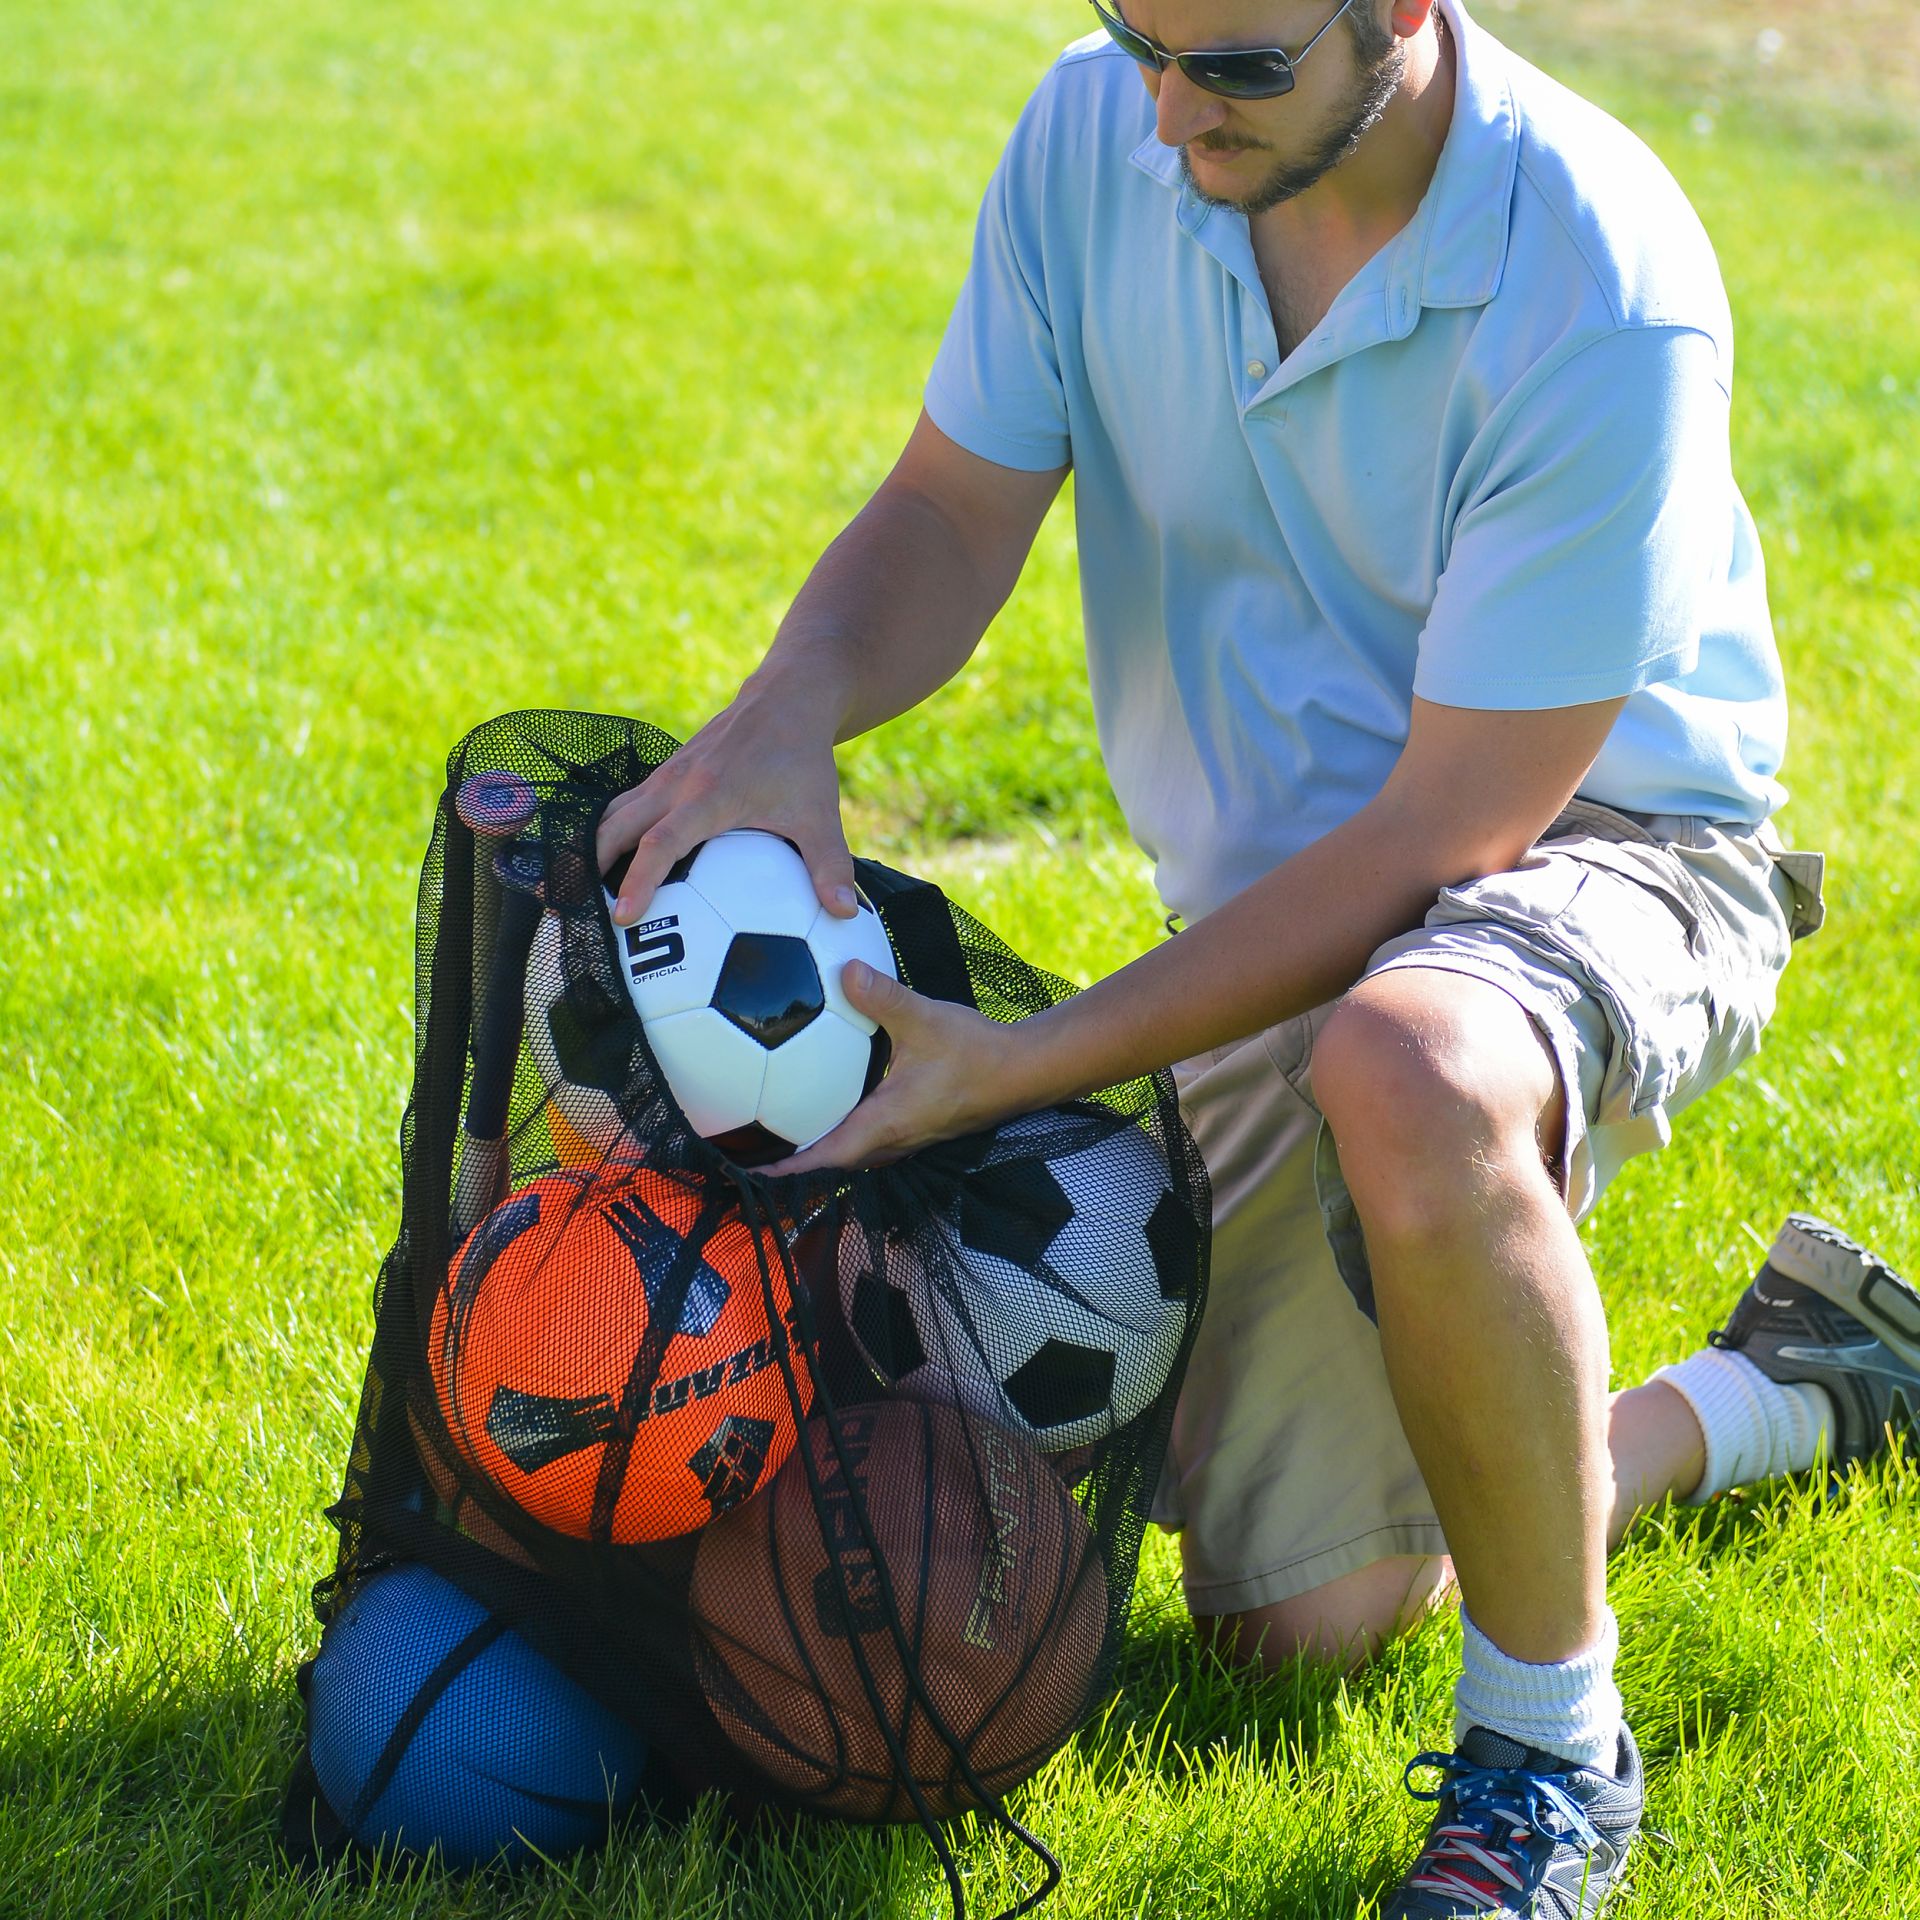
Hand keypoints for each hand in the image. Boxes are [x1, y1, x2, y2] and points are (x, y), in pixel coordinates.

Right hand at [597, 684, 856, 927]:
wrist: (786, 697)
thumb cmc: (802, 759)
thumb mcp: (821, 815)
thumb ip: (830, 867)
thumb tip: (844, 916)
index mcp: (709, 797)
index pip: (662, 844)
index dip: (639, 880)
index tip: (622, 918)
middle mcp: (677, 784)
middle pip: (615, 827)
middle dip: (587, 868)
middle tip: (568, 912)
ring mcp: (666, 775)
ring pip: (612, 814)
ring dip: (590, 850)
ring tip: (573, 893)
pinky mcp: (666, 772)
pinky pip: (625, 805)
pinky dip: (608, 833)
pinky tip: (605, 865)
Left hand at [765, 962, 1041, 1174]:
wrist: (1025, 1071)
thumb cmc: (978, 1053)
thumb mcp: (925, 1019)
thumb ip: (881, 997)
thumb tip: (844, 972)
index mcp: (887, 1124)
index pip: (826, 1156)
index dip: (787, 1165)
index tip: (750, 1166)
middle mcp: (894, 1140)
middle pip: (834, 1159)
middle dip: (796, 1158)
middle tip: (756, 1146)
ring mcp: (908, 1136)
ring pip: (854, 1150)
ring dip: (822, 1145)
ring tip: (787, 1128)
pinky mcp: (919, 1126)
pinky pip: (872, 1136)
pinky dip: (845, 1128)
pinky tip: (837, 1099)